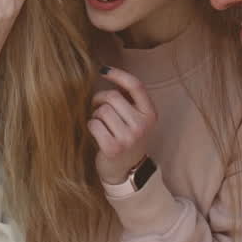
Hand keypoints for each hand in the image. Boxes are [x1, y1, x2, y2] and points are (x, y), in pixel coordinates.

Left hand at [90, 67, 156, 184]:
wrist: (126, 171)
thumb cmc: (127, 137)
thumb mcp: (136, 118)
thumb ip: (128, 98)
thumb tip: (108, 72)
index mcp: (150, 114)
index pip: (135, 86)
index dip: (118, 74)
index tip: (103, 70)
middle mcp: (142, 125)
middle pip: (113, 97)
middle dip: (100, 99)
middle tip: (97, 106)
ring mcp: (128, 138)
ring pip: (101, 111)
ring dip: (96, 115)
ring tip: (101, 123)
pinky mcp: (113, 148)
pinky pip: (93, 124)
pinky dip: (91, 126)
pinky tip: (97, 133)